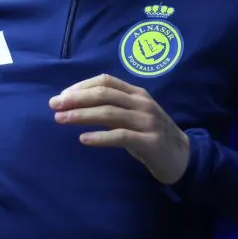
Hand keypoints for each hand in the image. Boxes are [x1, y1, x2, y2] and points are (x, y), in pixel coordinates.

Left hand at [50, 73, 190, 184]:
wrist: (183, 157)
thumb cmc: (151, 135)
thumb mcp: (134, 115)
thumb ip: (114, 107)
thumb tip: (78, 105)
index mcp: (137, 93)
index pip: (106, 81)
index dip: (82, 86)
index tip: (61, 95)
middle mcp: (142, 103)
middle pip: (104, 94)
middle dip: (76, 98)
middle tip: (54, 105)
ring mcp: (147, 121)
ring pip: (109, 113)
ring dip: (82, 115)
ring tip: (61, 119)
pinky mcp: (149, 142)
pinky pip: (121, 136)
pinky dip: (100, 137)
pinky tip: (83, 140)